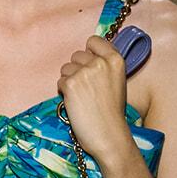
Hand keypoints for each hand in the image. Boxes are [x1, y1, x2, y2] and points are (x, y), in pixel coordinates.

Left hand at [57, 36, 132, 166]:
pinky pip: (60, 82)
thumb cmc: (112, 114)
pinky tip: (76, 105)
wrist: (109, 136)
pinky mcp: (71, 84)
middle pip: (77, 55)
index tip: (90, 68)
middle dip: (77, 70)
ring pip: (66, 68)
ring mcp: (85, 72)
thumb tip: (87, 55)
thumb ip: (104, 65)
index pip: (93, 41)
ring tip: (82, 99)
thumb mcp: (117, 81)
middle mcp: (100, 62)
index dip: (89, 54)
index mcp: (115, 59)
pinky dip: (64, 94)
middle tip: (87, 91)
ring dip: (69, 82)